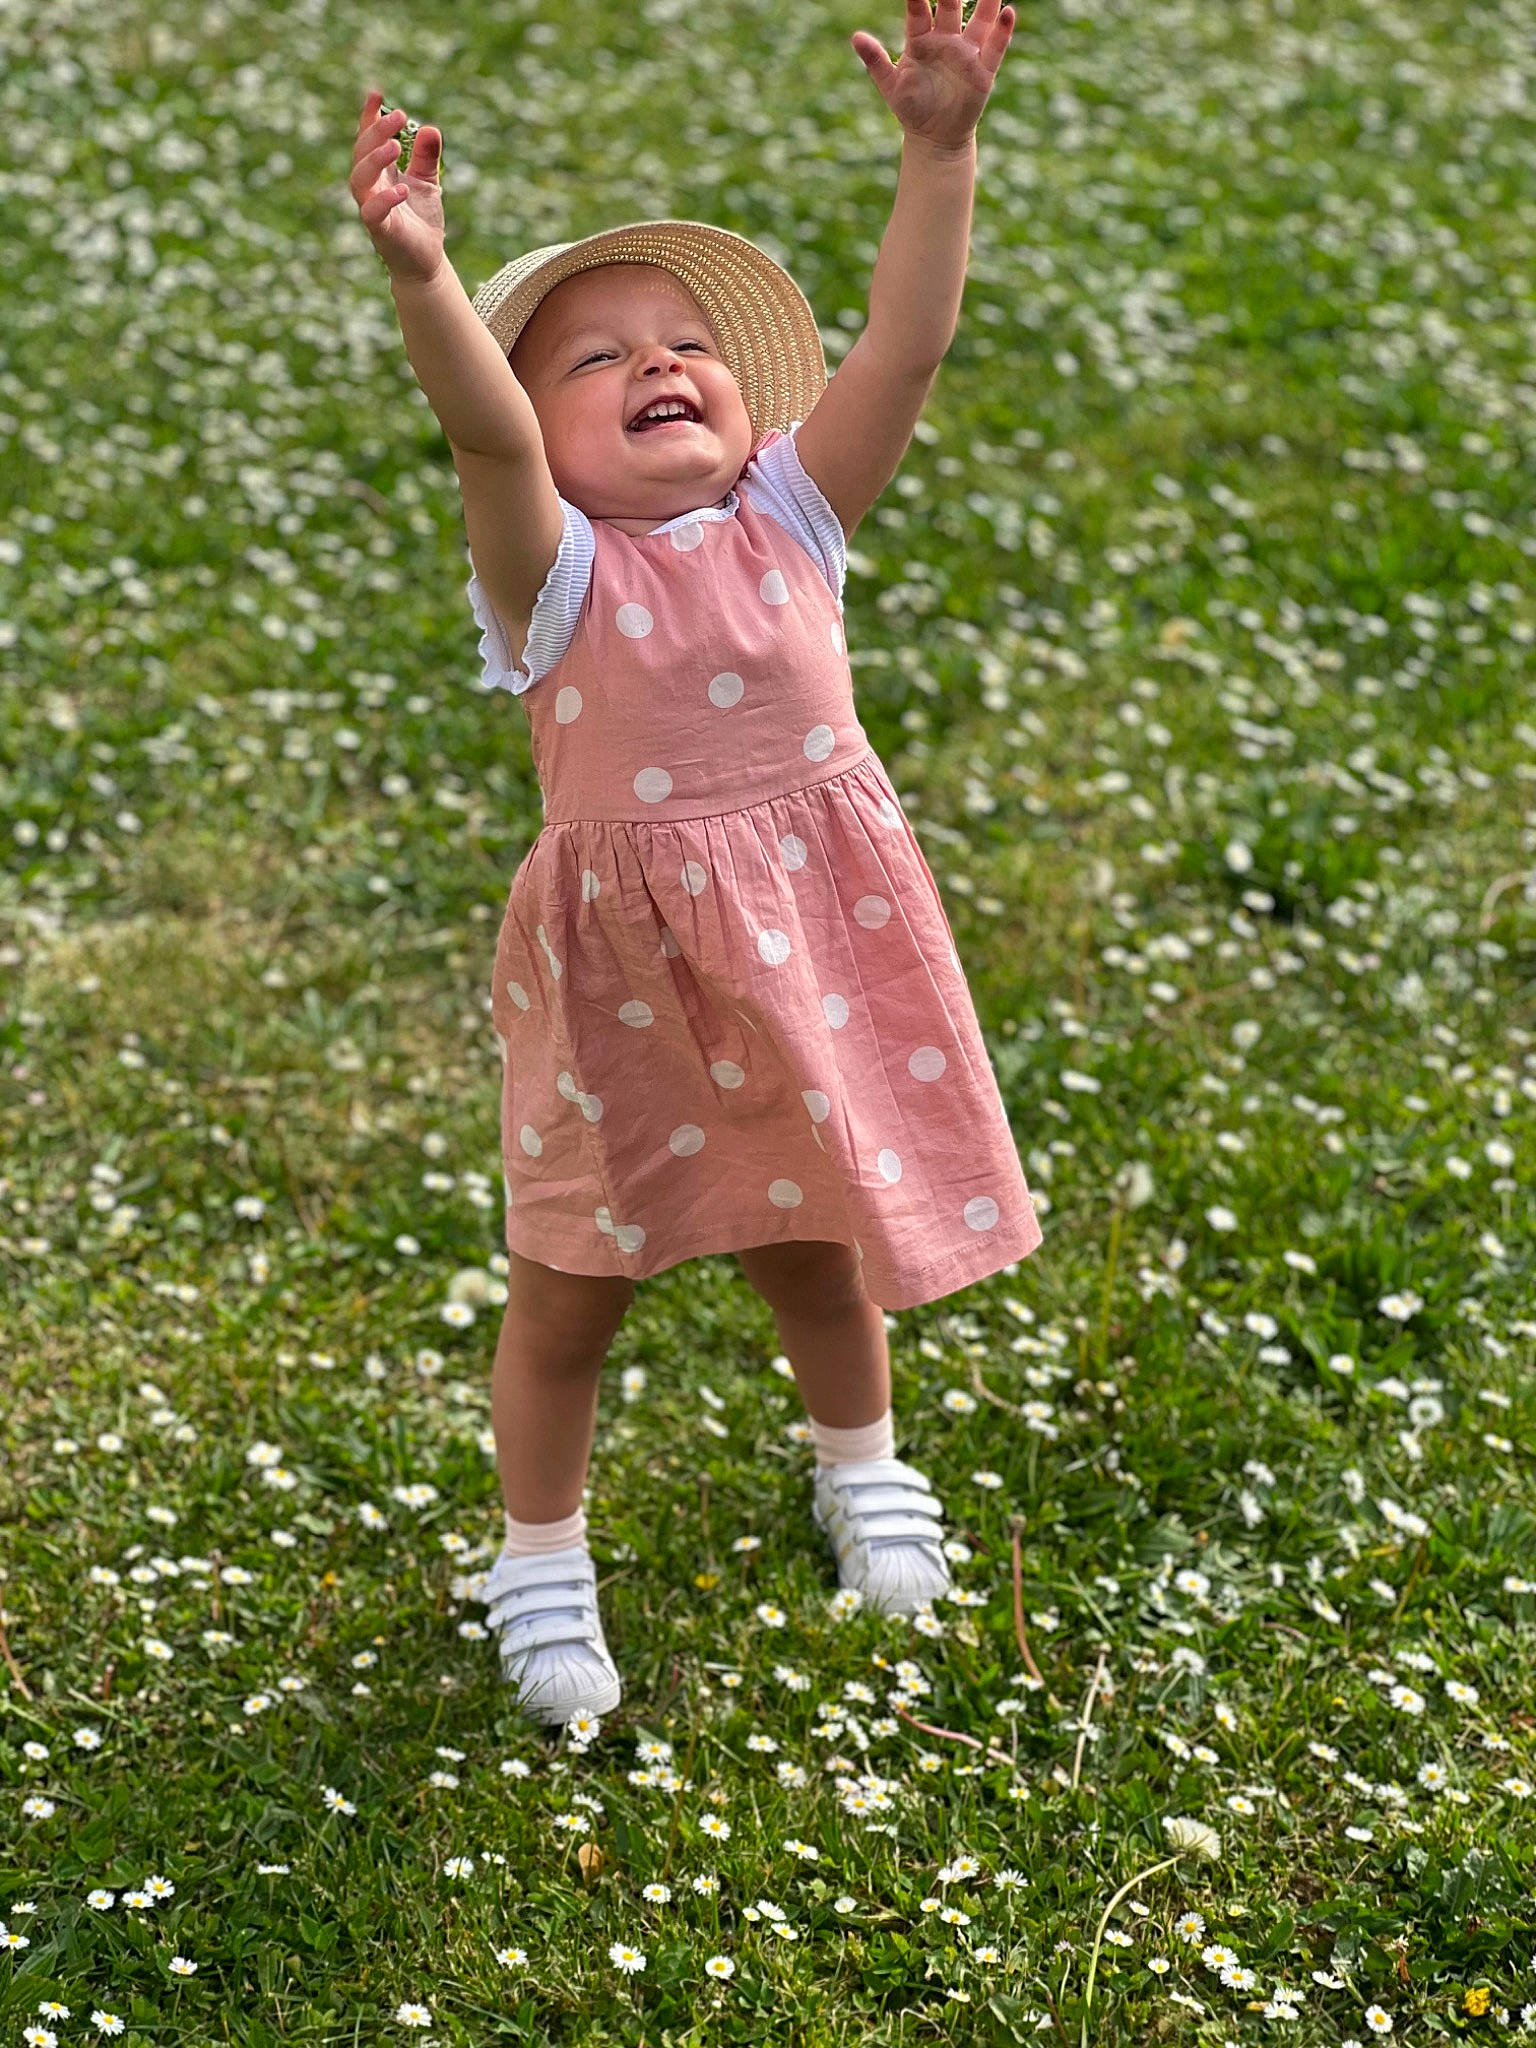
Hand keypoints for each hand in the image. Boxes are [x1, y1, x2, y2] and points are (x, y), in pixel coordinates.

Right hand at [350, 86, 445, 285]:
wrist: (425, 262)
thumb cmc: (421, 221)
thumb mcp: (428, 183)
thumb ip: (426, 157)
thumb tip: (430, 128)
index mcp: (379, 172)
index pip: (368, 139)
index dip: (370, 116)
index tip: (378, 94)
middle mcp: (370, 188)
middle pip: (361, 153)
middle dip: (376, 132)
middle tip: (399, 115)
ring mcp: (372, 208)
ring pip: (359, 179)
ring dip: (375, 160)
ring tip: (394, 146)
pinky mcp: (380, 232)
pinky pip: (373, 213)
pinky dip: (385, 199)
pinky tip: (401, 188)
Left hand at [851, 0, 1014, 152]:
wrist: (934, 138)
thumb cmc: (910, 109)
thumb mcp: (890, 86)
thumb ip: (875, 60)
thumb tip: (856, 37)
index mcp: (920, 40)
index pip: (918, 10)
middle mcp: (945, 40)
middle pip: (950, 7)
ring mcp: (966, 53)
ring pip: (979, 20)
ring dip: (987, 2)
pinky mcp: (983, 71)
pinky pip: (995, 47)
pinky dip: (1003, 31)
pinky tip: (1008, 12)